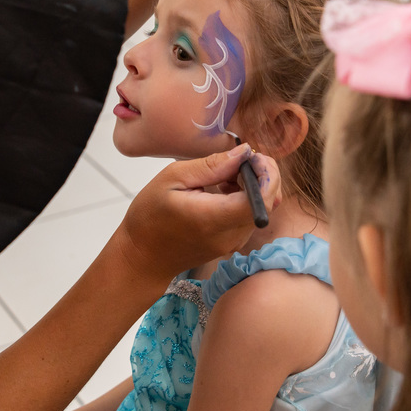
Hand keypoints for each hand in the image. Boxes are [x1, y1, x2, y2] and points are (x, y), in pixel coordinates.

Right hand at [119, 146, 281, 281]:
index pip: (261, 198)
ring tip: (222, 176)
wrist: (142, 257)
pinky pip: (251, 216)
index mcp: (214, 217)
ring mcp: (233, 243)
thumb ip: (211, 165)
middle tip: (235, 160)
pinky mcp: (232, 243)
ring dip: (252, 185)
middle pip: (268, 201)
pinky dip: (245, 197)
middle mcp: (230, 235)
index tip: (248, 156)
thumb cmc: (149, 216)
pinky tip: (222, 190)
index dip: (265, 172)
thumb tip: (244, 152)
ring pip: (262, 208)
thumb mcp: (172, 178)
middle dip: (261, 174)